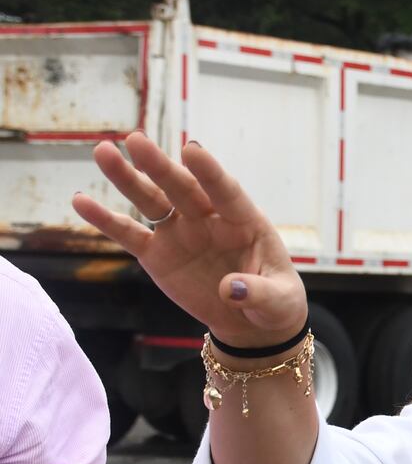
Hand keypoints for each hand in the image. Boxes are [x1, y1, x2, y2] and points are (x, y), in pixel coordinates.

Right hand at [71, 132, 306, 347]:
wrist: (251, 323)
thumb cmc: (274, 304)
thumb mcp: (278, 303)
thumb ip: (259, 293)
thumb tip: (232, 289)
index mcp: (244, 221)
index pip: (226, 192)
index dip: (210, 173)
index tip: (192, 150)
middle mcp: (208, 218)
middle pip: (182, 188)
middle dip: (160, 166)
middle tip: (136, 140)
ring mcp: (181, 233)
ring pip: (151, 201)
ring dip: (127, 178)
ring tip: (104, 152)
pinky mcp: (158, 254)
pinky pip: (129, 234)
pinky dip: (106, 219)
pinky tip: (80, 201)